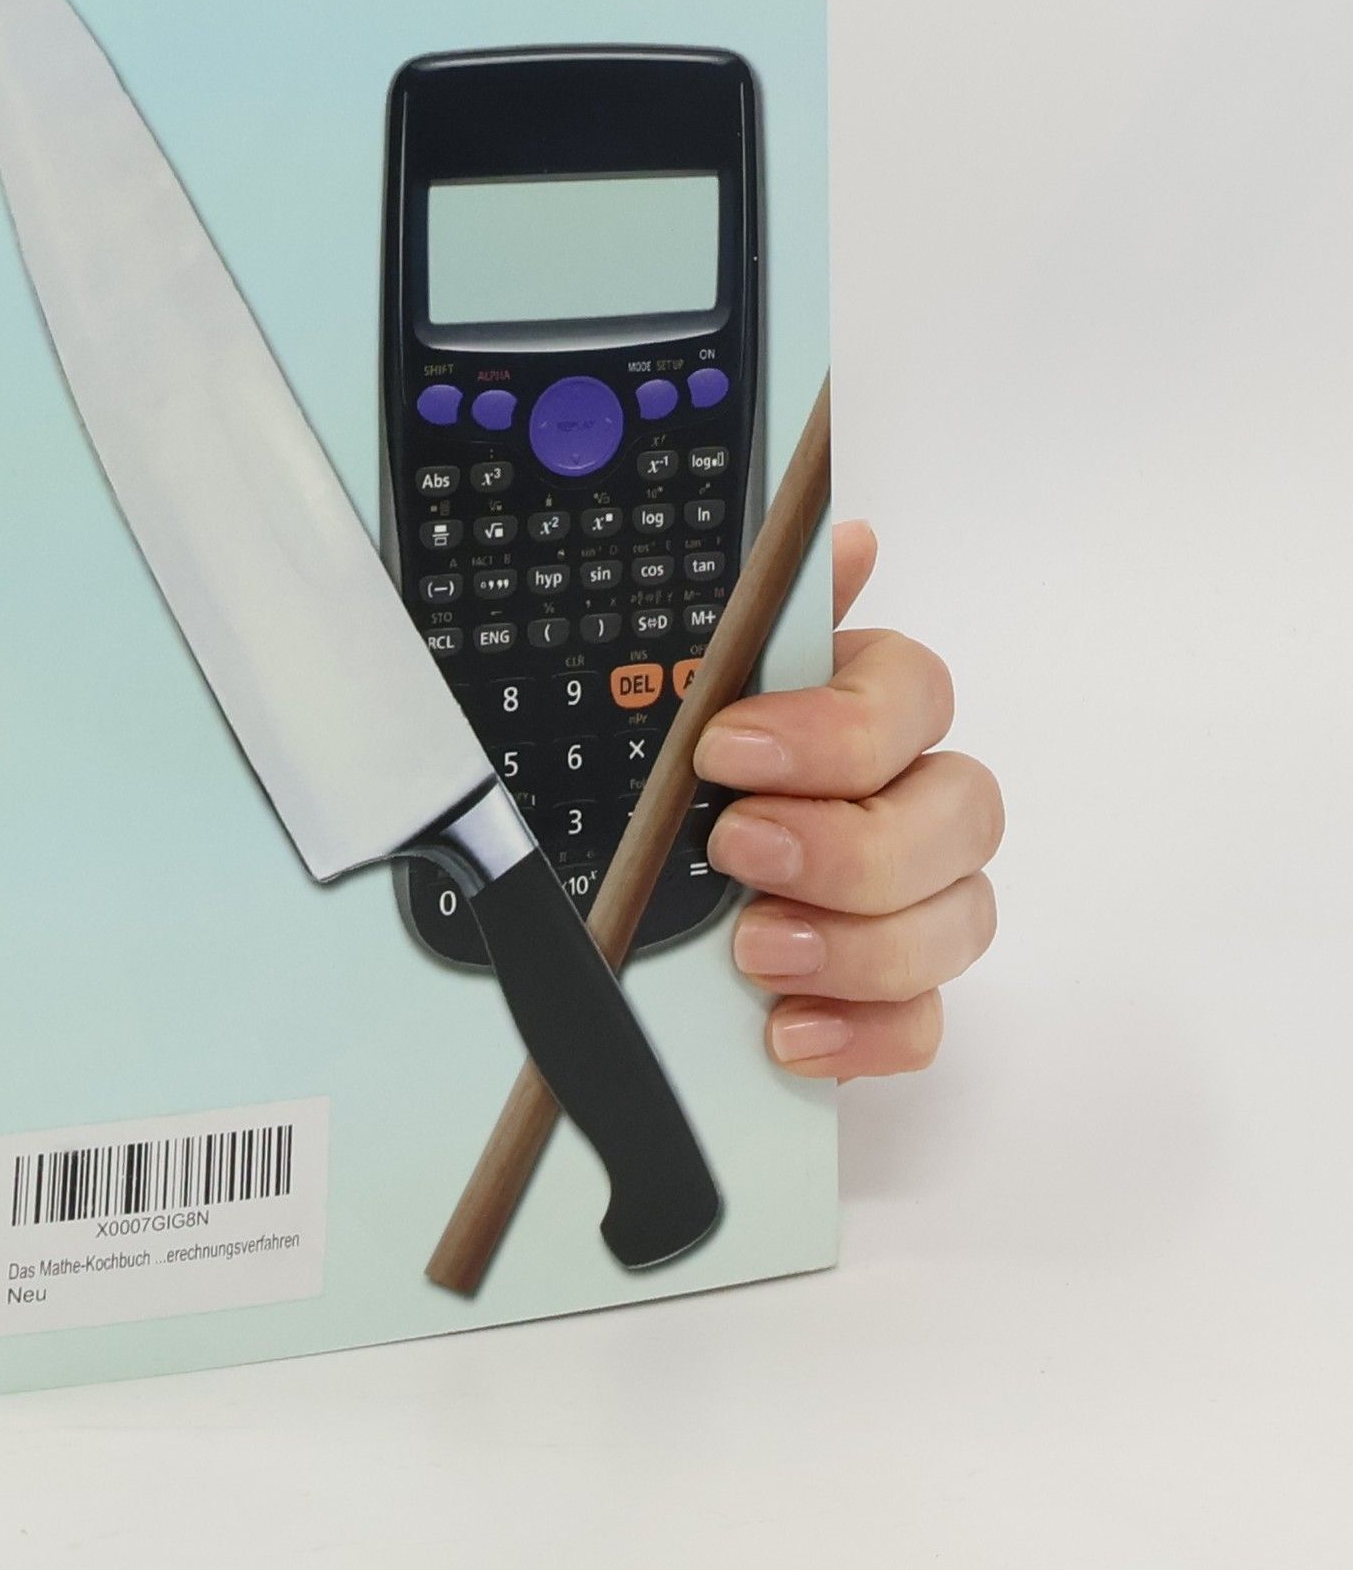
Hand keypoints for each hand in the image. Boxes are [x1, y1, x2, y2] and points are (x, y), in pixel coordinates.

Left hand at [694, 522, 1001, 1078]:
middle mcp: (903, 798)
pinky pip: (925, 1022)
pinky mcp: (886, 995)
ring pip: (961, 918)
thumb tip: (842, 536)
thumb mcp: (670, 684)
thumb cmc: (657, 773)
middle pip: (963, 811)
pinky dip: (866, 1033)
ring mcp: (909, 903)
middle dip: (851, 843)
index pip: (912, 694)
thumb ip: (754, 625)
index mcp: (858, 708)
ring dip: (862, 942)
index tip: (726, 752)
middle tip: (738, 852)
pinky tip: (788, 1030)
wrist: (606, 889)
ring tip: (754, 951)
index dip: (834, 728)